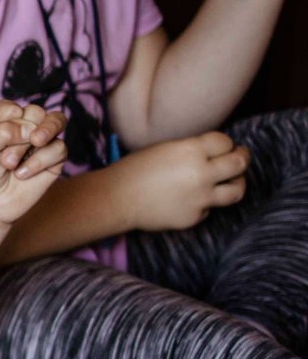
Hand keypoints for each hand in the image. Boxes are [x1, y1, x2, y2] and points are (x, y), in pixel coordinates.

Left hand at [0, 101, 66, 225]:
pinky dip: (41, 161)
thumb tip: (31, 130)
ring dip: (44, 132)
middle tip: (6, 160)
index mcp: (2, 118)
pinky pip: (59, 148)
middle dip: (21, 134)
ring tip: (36, 142)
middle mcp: (24, 125)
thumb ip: (1, 131)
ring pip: (56, 121)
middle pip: (35, 112)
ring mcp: (41, 140)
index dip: (3, 121)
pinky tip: (23, 174)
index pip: (11, 107)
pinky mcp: (54, 157)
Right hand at [118, 131, 248, 230]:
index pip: (225, 142)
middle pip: (239, 163)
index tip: (221, 148)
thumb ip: (193, 149)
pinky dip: (203, 203)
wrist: (116, 199)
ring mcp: (200, 197)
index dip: (225, 144)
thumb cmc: (135, 170)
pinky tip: (188, 200)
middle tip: (238, 158)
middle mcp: (201, 173)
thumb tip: (215, 153)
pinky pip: (209, 208)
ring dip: (237, 183)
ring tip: (231, 181)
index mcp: (191, 150)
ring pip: (236, 190)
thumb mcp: (165, 148)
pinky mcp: (194, 217)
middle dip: (241, 158)